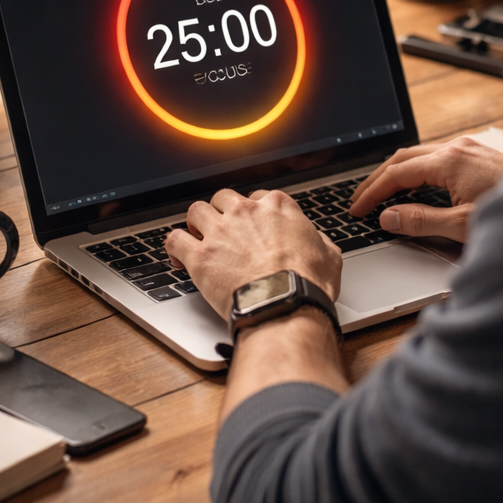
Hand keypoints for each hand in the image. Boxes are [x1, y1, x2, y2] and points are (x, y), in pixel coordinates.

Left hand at [165, 189, 342, 319]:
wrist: (285, 306)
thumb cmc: (308, 284)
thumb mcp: (329, 256)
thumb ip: (320, 242)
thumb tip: (318, 242)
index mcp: (278, 207)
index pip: (258, 196)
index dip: (252, 212)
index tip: (251, 225)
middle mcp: (246, 212)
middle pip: (223, 198)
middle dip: (221, 211)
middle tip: (223, 230)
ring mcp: (221, 232)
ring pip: (196, 211)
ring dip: (195, 223)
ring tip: (197, 237)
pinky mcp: (200, 256)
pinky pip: (175, 239)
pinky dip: (173, 247)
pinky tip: (177, 256)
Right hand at [348, 137, 502, 241]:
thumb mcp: (463, 225)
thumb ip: (421, 221)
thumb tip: (388, 217)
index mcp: (449, 160)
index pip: (396, 173)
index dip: (371, 192)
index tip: (357, 209)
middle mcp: (458, 148)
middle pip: (404, 158)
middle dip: (378, 179)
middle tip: (360, 200)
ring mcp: (471, 149)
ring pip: (421, 155)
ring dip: (398, 173)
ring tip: (381, 193)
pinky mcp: (481, 155)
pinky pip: (438, 157)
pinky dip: (418, 171)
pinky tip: (417, 187)